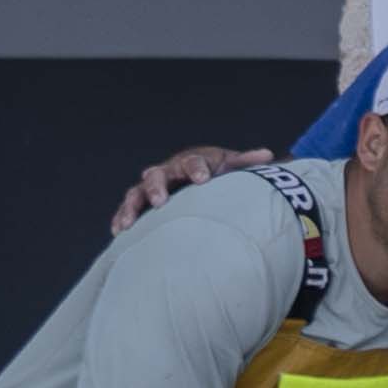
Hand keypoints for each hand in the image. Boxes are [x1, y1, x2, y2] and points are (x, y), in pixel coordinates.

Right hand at [111, 144, 271, 232]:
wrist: (199, 177)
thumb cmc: (217, 172)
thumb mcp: (231, 166)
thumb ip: (245, 162)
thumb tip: (268, 155)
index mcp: (190, 162)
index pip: (191, 162)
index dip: (196, 169)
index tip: (203, 179)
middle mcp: (167, 172)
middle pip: (156, 175)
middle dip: (157, 187)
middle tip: (162, 202)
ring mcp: (152, 187)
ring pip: (136, 193)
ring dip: (131, 207)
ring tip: (128, 224)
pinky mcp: (142, 202)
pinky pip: (128, 209)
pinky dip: (121, 218)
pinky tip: (118, 232)